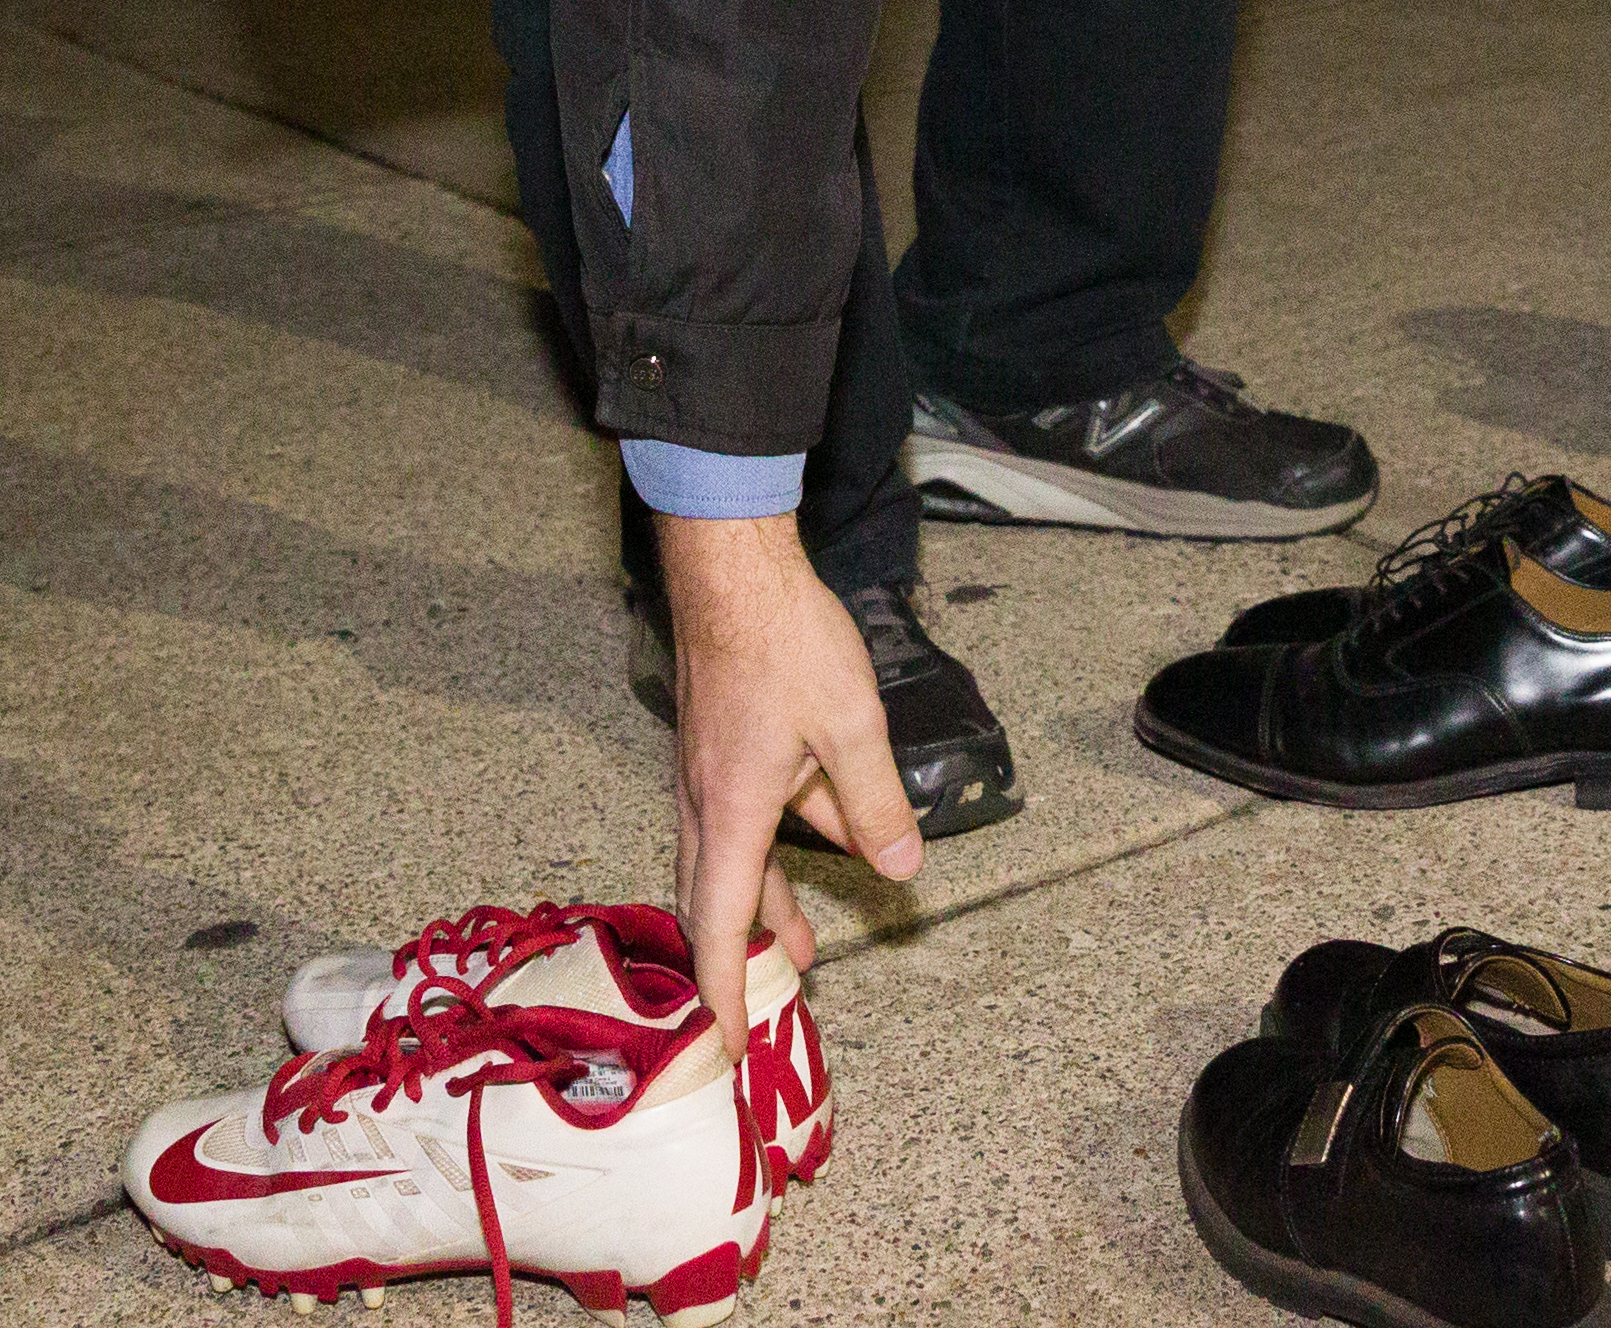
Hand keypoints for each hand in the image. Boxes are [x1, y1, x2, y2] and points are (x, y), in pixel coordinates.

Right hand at [650, 513, 923, 1052]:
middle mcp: (708, 802)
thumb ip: (877, 803)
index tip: (728, 1042)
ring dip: (761, 907)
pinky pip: (739, 821)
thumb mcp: (852, 726)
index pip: (720, 924)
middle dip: (740, 959)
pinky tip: (822, 835)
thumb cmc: (783, 639)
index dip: (723, 989)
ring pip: (728, 861)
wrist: (732, 569)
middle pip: (715, 902)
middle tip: (767, 1005)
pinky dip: (769, 853)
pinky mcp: (718, 748)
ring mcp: (708, 774)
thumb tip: (902, 871)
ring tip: (797, 946)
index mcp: (732, 811)